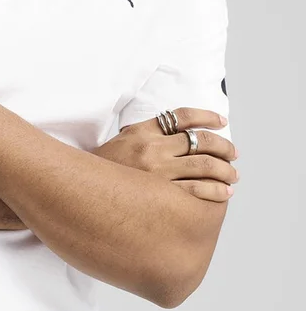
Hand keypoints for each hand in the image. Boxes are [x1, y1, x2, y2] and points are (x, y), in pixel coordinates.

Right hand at [93, 108, 238, 202]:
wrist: (77, 192)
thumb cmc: (100, 170)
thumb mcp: (120, 142)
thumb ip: (144, 134)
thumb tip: (172, 131)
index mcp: (142, 131)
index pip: (182, 116)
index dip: (207, 117)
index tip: (221, 122)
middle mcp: (151, 148)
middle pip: (200, 141)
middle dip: (224, 148)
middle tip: (233, 154)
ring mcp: (156, 172)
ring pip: (203, 165)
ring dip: (224, 170)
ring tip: (233, 176)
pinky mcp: (158, 194)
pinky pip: (196, 190)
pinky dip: (215, 191)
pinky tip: (224, 193)